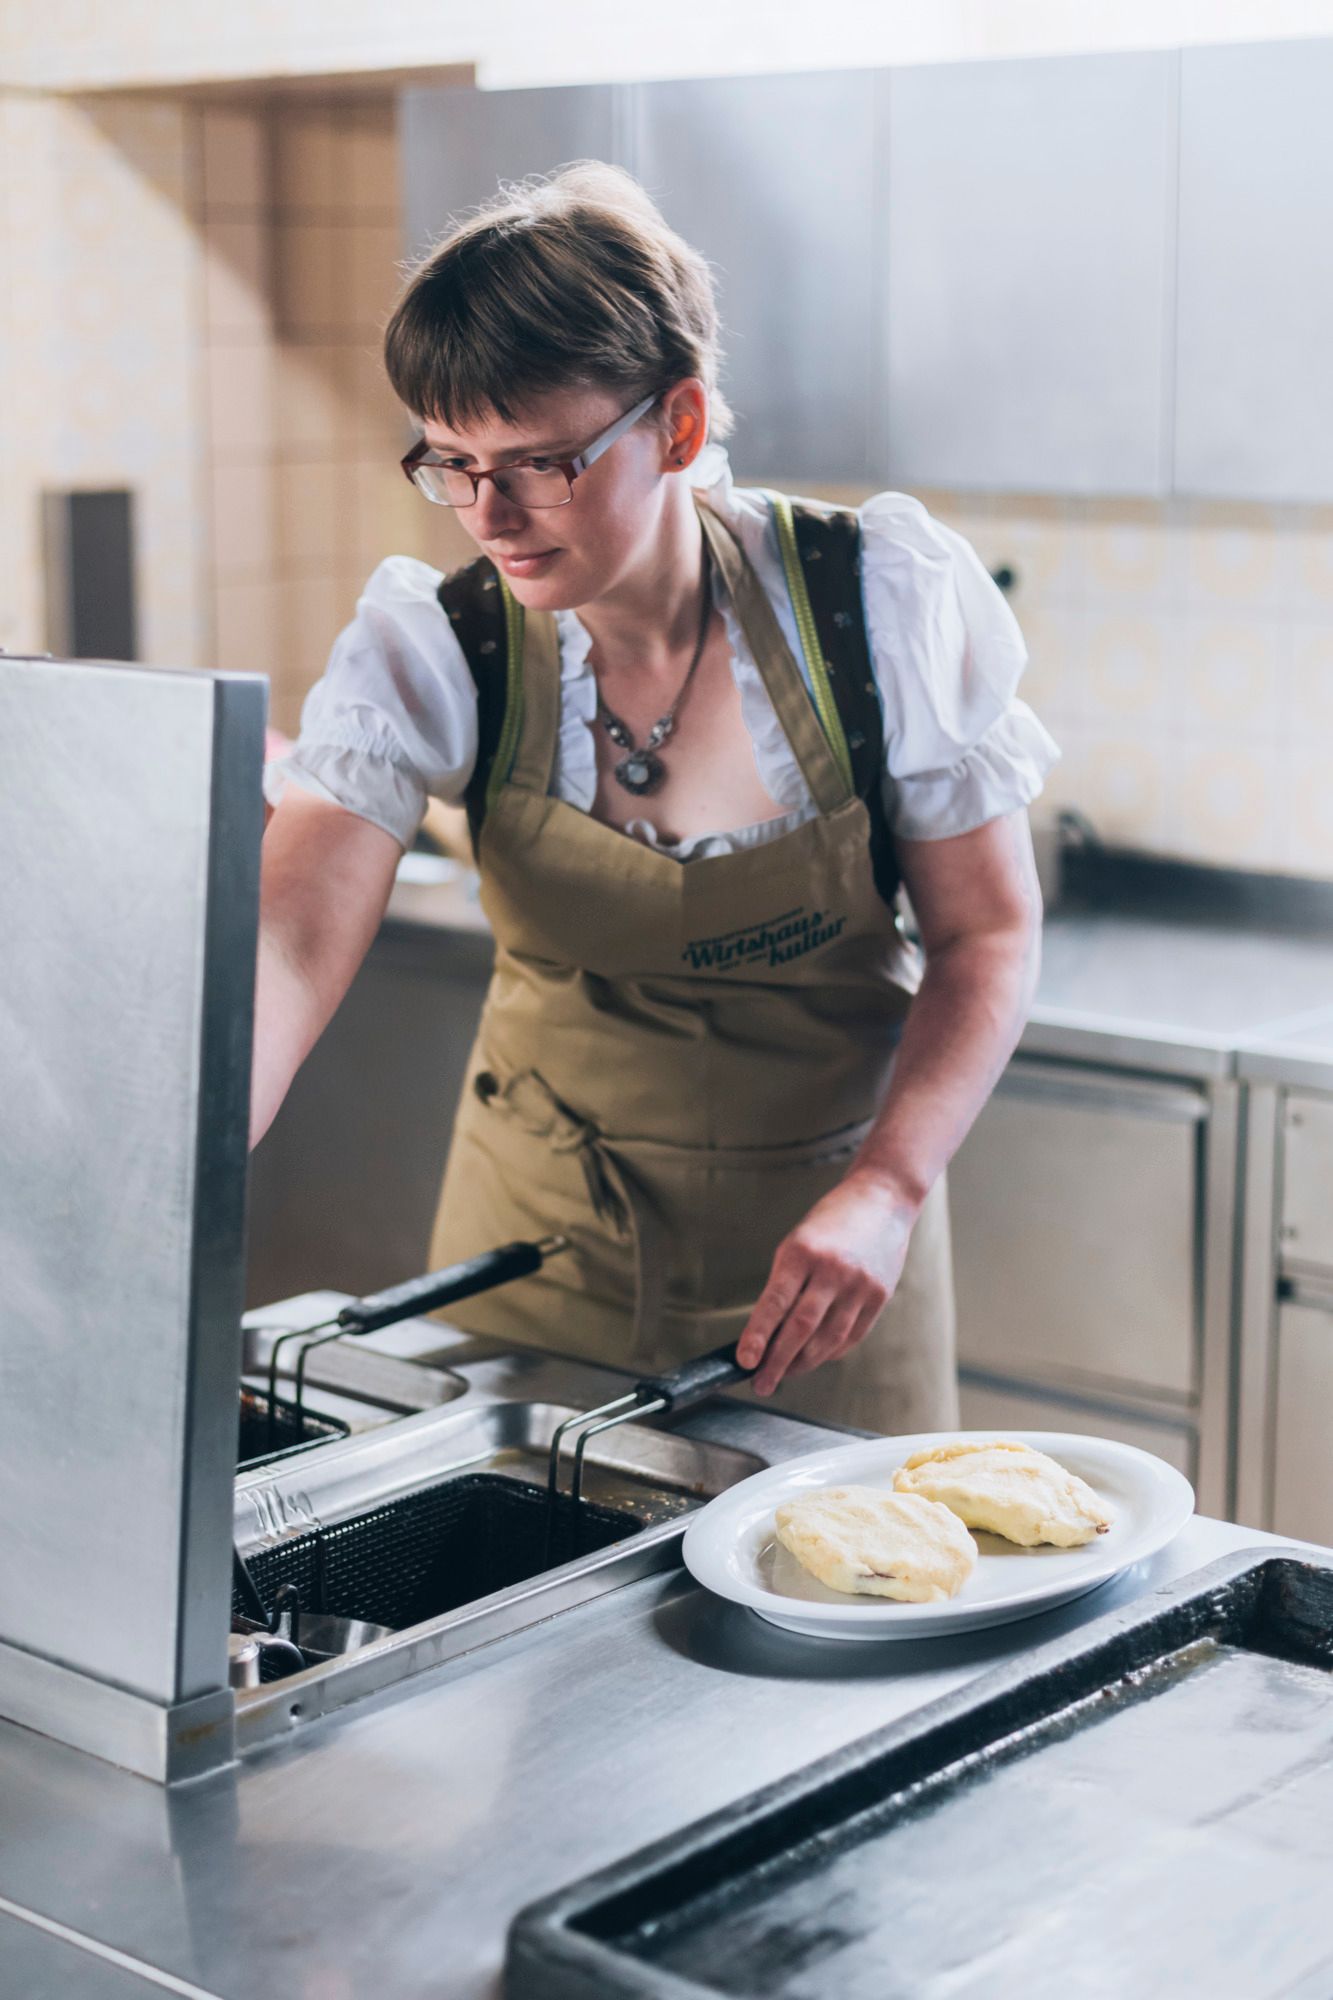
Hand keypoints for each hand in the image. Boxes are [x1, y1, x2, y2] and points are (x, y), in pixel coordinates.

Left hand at [737, 1173, 916, 1396]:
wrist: (881, 1201)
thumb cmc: (830, 1222)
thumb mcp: (797, 1243)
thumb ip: (785, 1284)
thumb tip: (768, 1332)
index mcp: (802, 1252)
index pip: (775, 1303)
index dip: (758, 1336)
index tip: (745, 1360)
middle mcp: (832, 1270)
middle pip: (801, 1328)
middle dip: (778, 1361)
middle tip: (762, 1383)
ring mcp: (859, 1284)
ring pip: (828, 1339)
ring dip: (804, 1363)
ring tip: (786, 1373)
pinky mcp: (879, 1296)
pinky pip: (851, 1336)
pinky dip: (830, 1352)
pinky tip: (816, 1358)